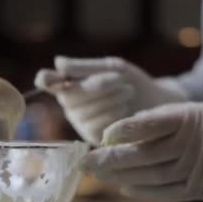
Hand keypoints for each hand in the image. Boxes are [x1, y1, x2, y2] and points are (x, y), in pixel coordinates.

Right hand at [35, 56, 186, 144]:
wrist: (156, 104)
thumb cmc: (132, 82)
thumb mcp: (113, 68)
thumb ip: (86, 67)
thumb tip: (58, 63)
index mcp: (70, 83)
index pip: (46, 81)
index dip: (46, 80)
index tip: (49, 79)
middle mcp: (71, 104)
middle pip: (70, 95)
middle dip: (97, 85)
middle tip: (120, 78)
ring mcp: (80, 122)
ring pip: (83, 111)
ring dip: (108, 98)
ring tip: (128, 91)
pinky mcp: (93, 138)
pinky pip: (94, 126)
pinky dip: (111, 115)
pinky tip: (125, 110)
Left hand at [83, 102, 202, 201]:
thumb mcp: (200, 112)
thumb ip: (164, 120)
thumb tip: (124, 131)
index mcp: (189, 119)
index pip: (147, 125)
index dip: (121, 131)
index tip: (102, 136)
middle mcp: (190, 145)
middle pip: (141, 155)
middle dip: (108, 159)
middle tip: (84, 161)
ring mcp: (194, 171)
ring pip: (147, 176)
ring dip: (119, 176)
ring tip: (98, 176)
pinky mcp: (198, 190)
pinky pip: (162, 192)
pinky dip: (140, 191)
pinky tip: (123, 188)